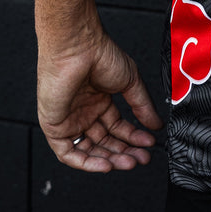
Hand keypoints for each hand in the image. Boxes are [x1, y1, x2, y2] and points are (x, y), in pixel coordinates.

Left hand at [37, 29, 163, 171]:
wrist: (78, 47)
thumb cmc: (101, 54)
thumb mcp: (131, 81)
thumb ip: (143, 106)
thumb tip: (157, 125)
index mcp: (99, 100)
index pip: (117, 127)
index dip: (133, 138)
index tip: (149, 142)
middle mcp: (84, 112)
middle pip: (104, 142)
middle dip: (124, 152)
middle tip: (141, 158)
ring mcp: (69, 119)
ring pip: (88, 150)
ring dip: (109, 159)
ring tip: (129, 162)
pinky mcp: (54, 126)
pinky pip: (68, 153)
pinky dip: (86, 163)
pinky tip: (106, 165)